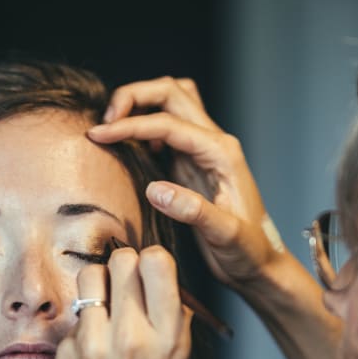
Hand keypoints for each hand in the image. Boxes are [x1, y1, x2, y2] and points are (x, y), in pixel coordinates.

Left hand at [55, 245, 192, 358]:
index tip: (151, 273)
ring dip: (101, 283)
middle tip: (127, 285)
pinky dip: (86, 322)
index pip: (156, 261)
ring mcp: (94, 342)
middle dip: (126, 265)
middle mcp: (132, 335)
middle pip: (122, 259)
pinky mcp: (67, 350)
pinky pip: (76, 313)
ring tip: (107, 307)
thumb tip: (161, 280)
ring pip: (91, 274)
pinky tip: (92, 348)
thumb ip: (172, 320)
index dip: (153, 261)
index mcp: (168, 339)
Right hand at [88, 77, 286, 288]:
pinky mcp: (192, 163)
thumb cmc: (248, 251)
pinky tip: (129, 146)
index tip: (98, 135)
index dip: (130, 125)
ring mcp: (203, 151)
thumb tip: (154, 189)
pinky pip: (167, 128)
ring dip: (140, 104)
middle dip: (133, 97)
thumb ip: (193, 211)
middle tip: (103, 123)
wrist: (259, 264)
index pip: (168, 123)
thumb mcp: (225, 236)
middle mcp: (214, 144)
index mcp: (222, 153)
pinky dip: (145, 124)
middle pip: (171, 93)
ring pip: (171, 103)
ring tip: (113, 126)